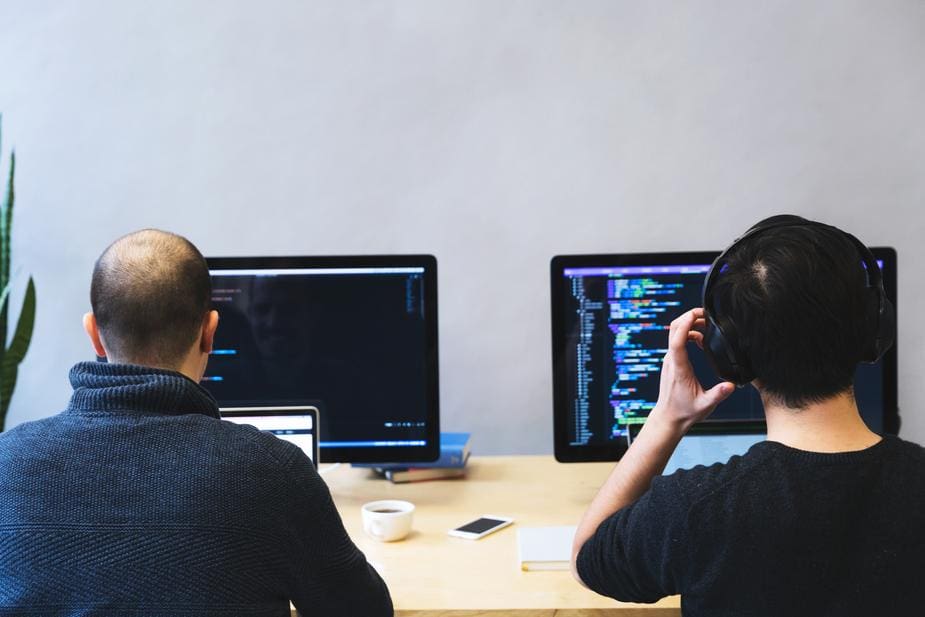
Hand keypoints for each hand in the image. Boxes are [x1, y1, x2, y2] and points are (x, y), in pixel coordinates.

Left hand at [650, 308, 733, 430]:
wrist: (669, 418)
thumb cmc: (685, 412)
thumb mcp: (705, 405)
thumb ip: (718, 394)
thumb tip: (731, 385)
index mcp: (679, 368)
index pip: (677, 340)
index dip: (685, 325)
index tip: (695, 314)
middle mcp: (671, 360)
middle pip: (673, 330)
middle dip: (687, 317)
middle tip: (705, 313)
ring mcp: (669, 360)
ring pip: (674, 333)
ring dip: (688, 324)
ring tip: (706, 325)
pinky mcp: (671, 362)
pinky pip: (676, 341)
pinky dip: (688, 334)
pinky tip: (701, 340)